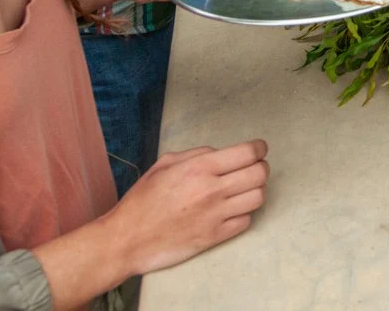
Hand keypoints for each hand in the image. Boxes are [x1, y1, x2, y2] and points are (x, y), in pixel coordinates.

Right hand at [103, 140, 269, 275]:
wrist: (127, 240)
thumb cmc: (142, 201)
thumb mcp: (165, 165)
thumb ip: (197, 154)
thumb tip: (221, 154)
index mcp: (199, 168)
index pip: (248, 153)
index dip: (259, 148)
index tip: (259, 149)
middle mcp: (212, 190)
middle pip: (260, 174)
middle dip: (261, 167)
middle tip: (253, 168)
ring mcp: (216, 215)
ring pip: (258, 197)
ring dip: (255, 190)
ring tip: (244, 190)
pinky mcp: (215, 237)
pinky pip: (246, 221)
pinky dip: (243, 213)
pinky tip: (231, 210)